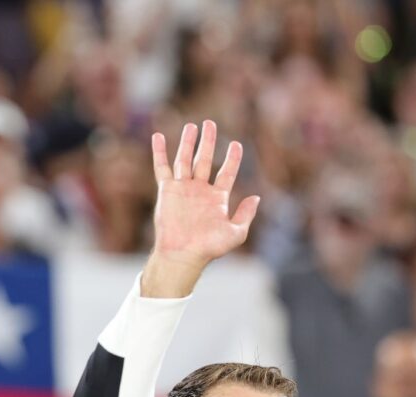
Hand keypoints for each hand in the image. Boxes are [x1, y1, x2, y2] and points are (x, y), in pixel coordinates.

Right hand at [142, 120, 259, 297]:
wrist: (183, 254)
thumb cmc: (209, 248)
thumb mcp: (236, 233)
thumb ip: (246, 215)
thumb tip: (256, 197)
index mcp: (217, 198)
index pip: (226, 172)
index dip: (232, 158)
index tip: (236, 144)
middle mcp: (200, 190)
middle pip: (204, 159)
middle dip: (208, 141)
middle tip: (210, 123)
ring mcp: (183, 189)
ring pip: (185, 159)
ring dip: (188, 142)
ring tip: (192, 125)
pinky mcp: (167, 190)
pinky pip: (162, 167)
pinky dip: (160, 152)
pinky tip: (159, 136)